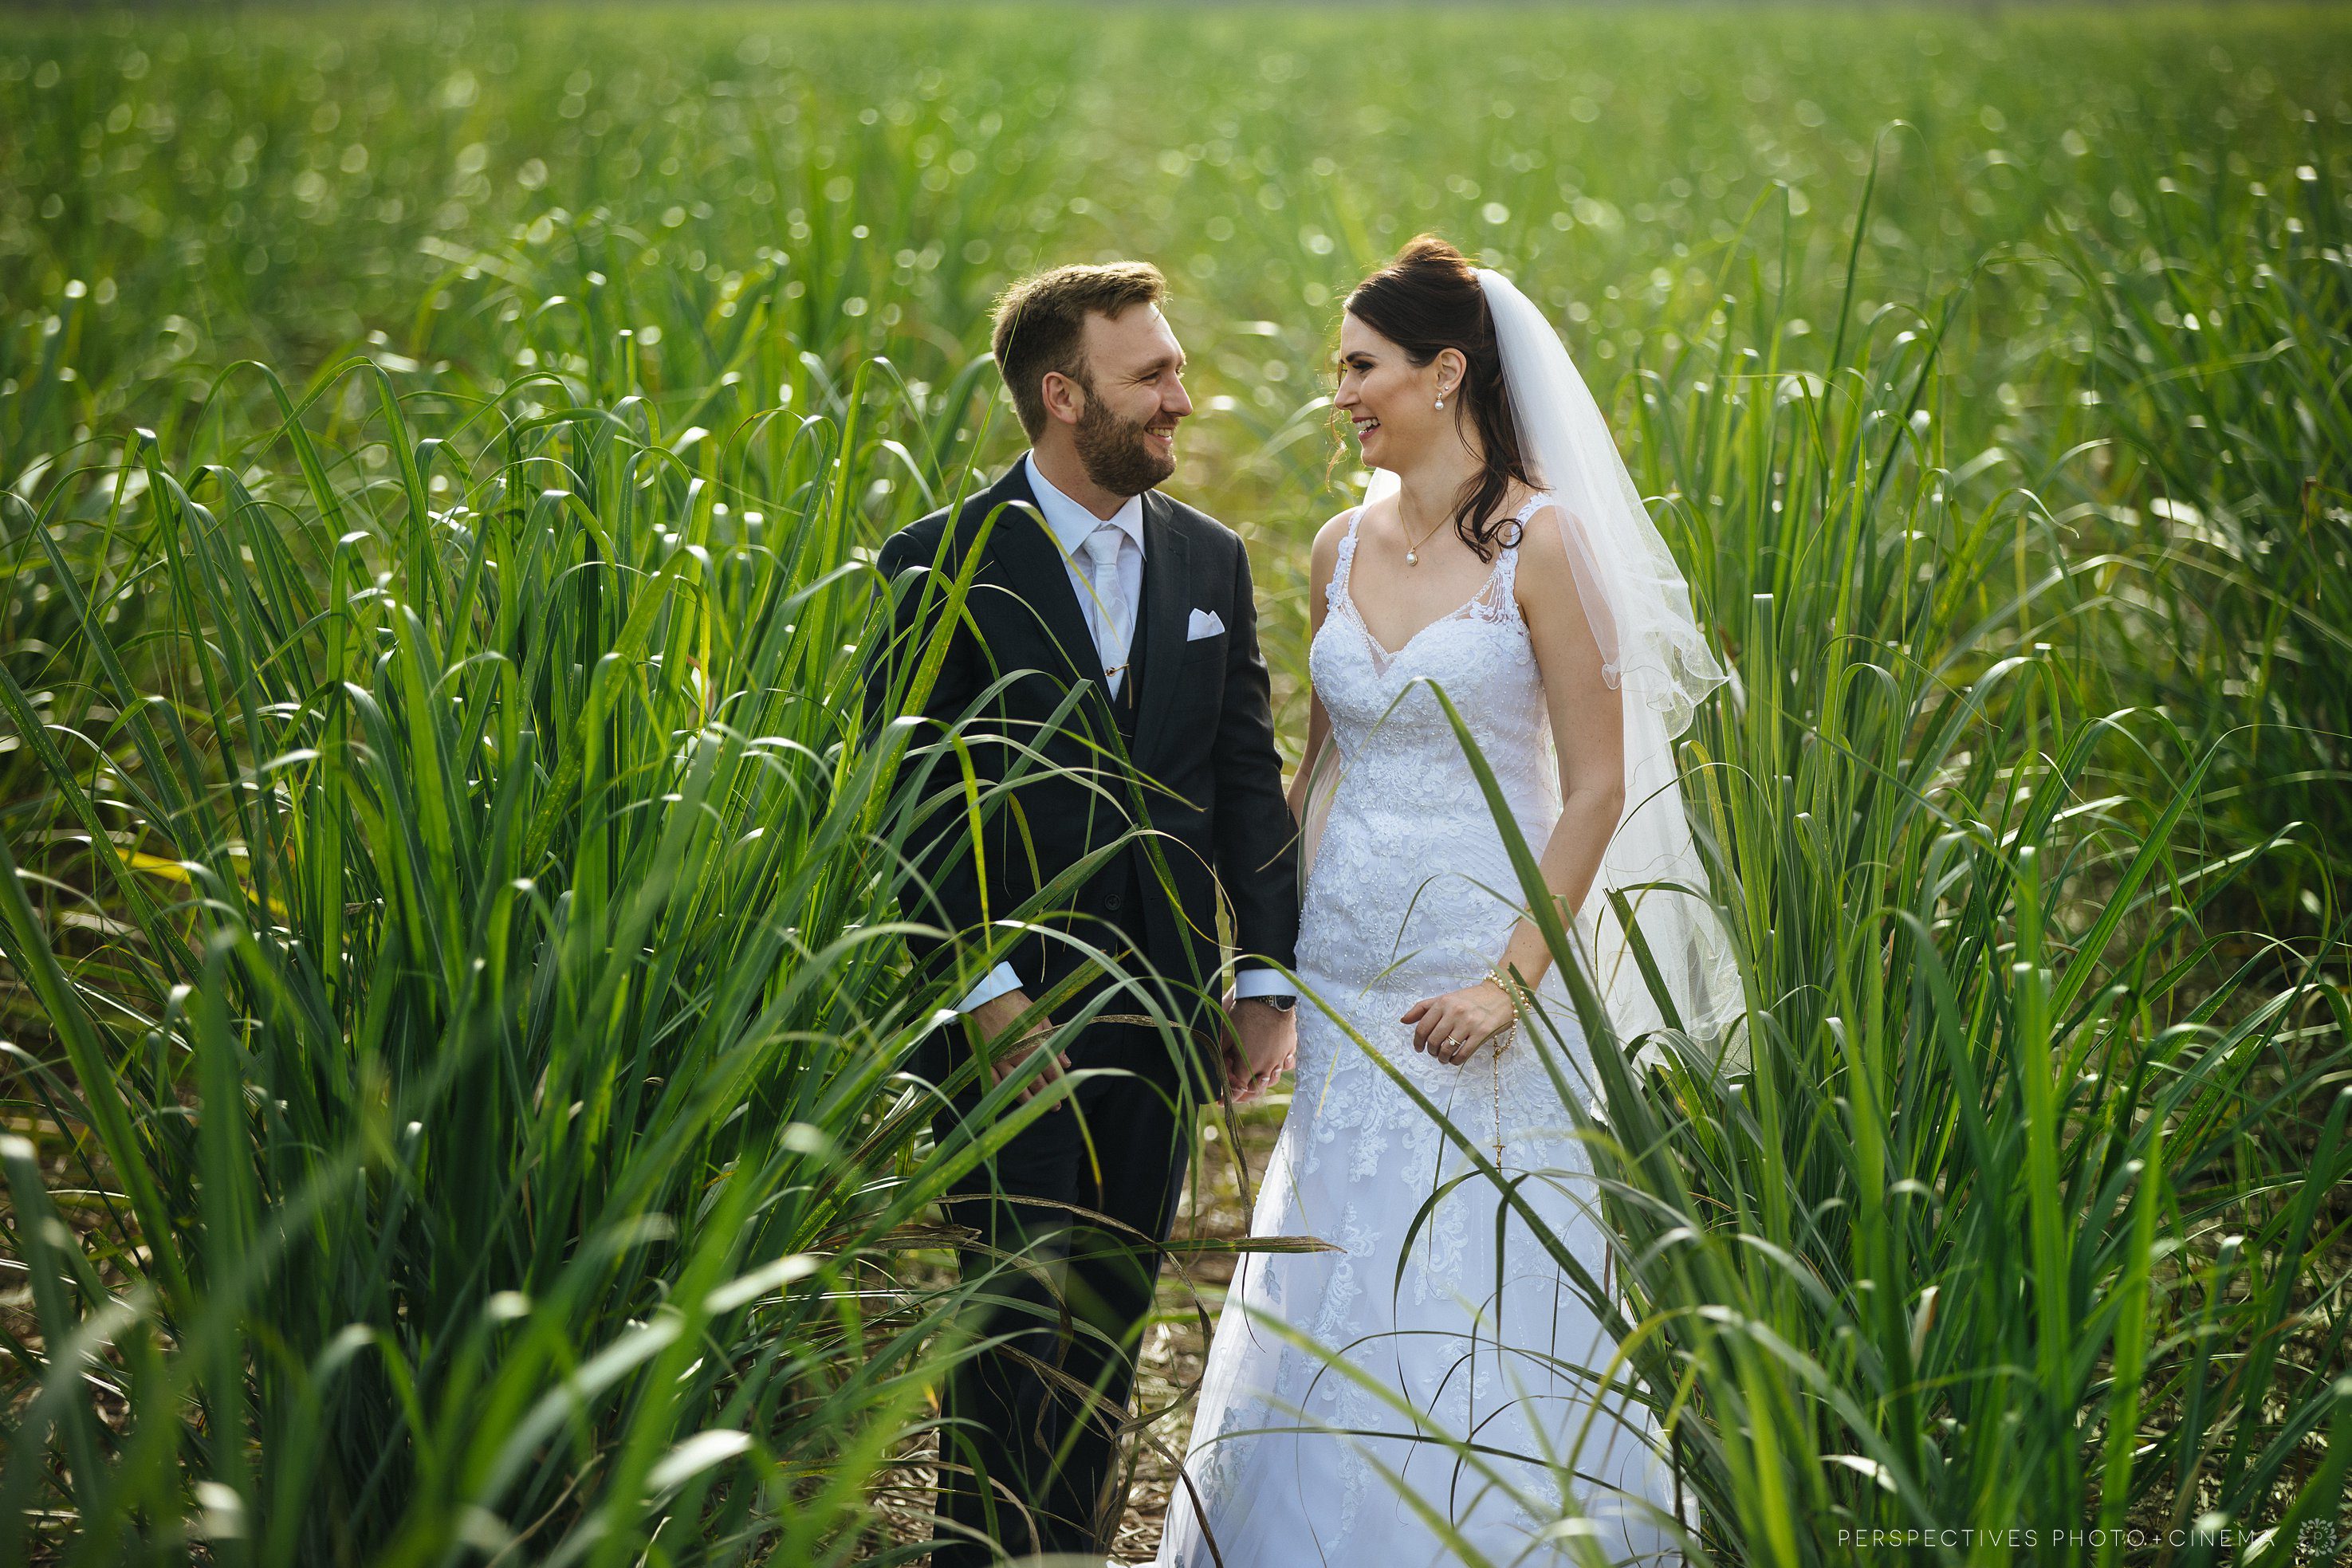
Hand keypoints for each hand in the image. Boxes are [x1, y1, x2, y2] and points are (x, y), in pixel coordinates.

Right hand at [966, 989, 1070, 1107]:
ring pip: (1015, 1086)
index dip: (1058, 1083)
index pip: (1050, 1070)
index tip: (1063, 1092)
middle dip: (1046, 1095)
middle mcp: (1018, 1056)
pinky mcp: (986, 1060)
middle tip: (1055, 1106)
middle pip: (1034, 1081)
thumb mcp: (1041, 1018)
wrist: (987, 998)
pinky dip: (1002, 1092)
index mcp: (1034, 1044)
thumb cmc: (1017, 1005)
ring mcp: (1000, 1060)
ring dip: (1028, 1100)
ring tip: (1036, 1108)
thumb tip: (1066, 1062)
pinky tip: (1009, 1099)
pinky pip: (994, 1081)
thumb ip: (1054, 1041)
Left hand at [1223, 991, 1296, 1102]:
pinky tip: (1276, 1066)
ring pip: (1273, 1080)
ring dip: (1263, 1083)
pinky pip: (1287, 1064)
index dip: (1227, 1096)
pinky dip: (1281, 1067)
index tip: (1219, 1099)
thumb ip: (1221, 1055)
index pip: (1237, 1090)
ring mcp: (1279, 1057)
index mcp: (1247, 1065)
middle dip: (1245, 1095)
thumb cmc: (1242, 1013)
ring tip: (1256, 1082)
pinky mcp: (1289, 1047)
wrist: (1268, 996)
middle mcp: (1265, 1066)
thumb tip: (1215, 1070)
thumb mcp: (1225, 1034)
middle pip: (1257, 1090)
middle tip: (1237, 1094)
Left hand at [1401, 979, 1513, 1065]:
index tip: (1419, 1048)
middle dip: (1430, 1051)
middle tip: (1434, 1052)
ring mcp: (1469, 1023)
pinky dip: (1455, 1061)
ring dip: (1442, 1058)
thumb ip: (1424, 1008)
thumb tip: (1403, 1020)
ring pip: (1446, 1049)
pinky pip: (1463, 1054)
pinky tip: (1455, 1059)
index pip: (1422, 1027)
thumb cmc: (1471, 998)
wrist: (1501, 995)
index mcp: (1443, 1002)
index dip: (1417, 1042)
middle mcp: (1455, 1012)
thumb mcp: (1446, 998)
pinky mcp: (1482, 1034)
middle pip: (1433, 1041)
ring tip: (1443, 1058)